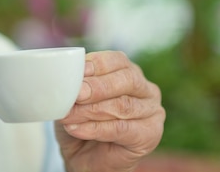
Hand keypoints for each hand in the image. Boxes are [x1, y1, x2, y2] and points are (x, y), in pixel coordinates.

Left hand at [56, 51, 164, 171]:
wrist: (85, 158)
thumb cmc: (81, 122)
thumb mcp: (74, 100)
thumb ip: (75, 86)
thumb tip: (67, 77)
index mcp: (128, 71)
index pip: (118, 60)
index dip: (98, 64)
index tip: (78, 71)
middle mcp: (145, 88)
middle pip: (126, 80)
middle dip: (98, 87)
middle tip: (76, 95)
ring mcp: (152, 111)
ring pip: (123, 105)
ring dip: (91, 110)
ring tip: (69, 116)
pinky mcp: (150, 134)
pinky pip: (122, 129)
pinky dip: (96, 129)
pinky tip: (78, 130)